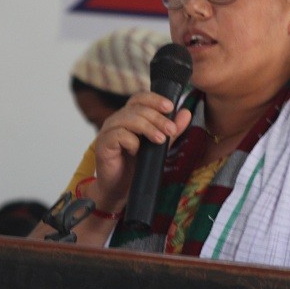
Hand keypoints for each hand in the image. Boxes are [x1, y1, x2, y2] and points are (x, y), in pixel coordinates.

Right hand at [90, 91, 191, 212]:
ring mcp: (108, 130)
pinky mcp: (103, 143)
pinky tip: (137, 152)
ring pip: (129, 119)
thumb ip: (171, 130)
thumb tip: (186, 113)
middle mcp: (117, 119)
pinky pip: (119, 135)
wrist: (120, 190)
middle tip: (171, 130)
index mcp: (129, 116)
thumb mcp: (159, 145)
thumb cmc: (137, 166)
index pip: (140, 98)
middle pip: (137, 108)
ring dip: (148, 128)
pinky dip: (132, 142)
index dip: (155, 99)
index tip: (170, 107)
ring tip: (160, 140)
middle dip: (158, 118)